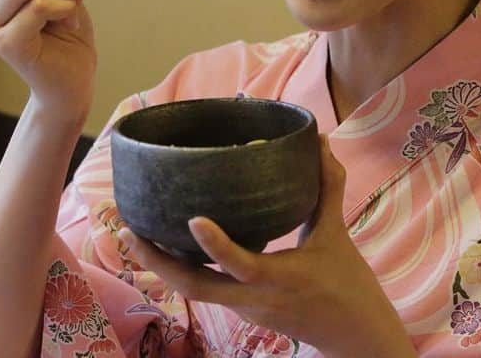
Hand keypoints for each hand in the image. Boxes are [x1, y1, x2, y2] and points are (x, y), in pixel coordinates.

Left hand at [119, 135, 415, 357]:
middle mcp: (254, 299)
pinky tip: (163, 245)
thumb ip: (327, 187)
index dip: (217, 246)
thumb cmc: (348, 283)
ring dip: (160, 265)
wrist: (353, 338)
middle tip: (127, 228)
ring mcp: (244, 309)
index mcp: (281, 279)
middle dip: (156, 261)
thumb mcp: (337, 233)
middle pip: (194, 288)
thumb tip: (321, 142)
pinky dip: (179, 269)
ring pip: (192, 291)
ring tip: (132, 232)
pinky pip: (203, 289)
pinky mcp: (240, 310)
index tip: (193, 219)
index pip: (243, 265)